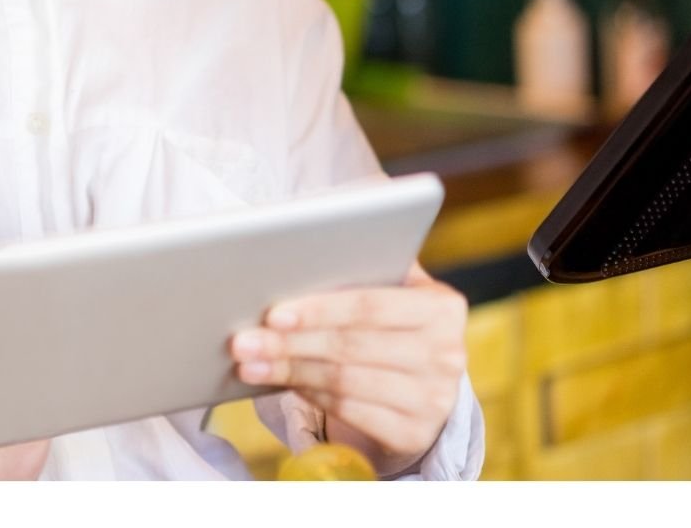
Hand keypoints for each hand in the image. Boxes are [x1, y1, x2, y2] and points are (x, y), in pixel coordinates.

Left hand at [228, 263, 467, 476]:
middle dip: (290, 344)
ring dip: (288, 371)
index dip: (319, 310)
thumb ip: (364, 271)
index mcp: (442, 307)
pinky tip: (281, 383)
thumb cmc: (392, 324)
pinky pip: (349, 411)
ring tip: (249, 364)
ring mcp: (435, 399)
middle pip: (351, 346)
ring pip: (344, 381)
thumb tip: (297, 258)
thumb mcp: (393, 291)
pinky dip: (309, 395)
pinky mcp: (415, 433)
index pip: (370, 306)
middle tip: (243, 342)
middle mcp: (447, 354)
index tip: (273, 314)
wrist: (424, 384)